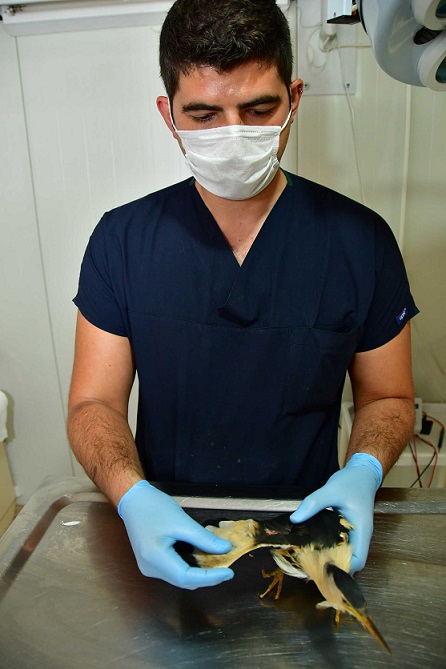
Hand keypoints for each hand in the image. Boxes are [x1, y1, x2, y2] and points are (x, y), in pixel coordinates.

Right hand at [118, 480, 233, 588]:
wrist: (133, 501)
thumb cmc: (154, 507)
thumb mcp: (182, 521)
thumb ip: (204, 538)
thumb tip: (225, 549)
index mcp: (155, 557)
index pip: (186, 577)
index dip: (209, 578)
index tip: (229, 572)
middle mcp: (150, 568)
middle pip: (182, 581)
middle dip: (206, 577)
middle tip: (227, 570)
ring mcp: (148, 567)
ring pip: (178, 578)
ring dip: (198, 574)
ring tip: (217, 565)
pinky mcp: (150, 563)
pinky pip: (173, 571)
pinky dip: (189, 568)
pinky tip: (200, 559)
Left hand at [289, 453, 382, 572]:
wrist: (362, 473)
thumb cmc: (351, 482)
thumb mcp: (331, 489)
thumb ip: (313, 503)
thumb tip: (295, 519)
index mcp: (361, 531)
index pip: (357, 561)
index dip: (341, 568)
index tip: (321, 566)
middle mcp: (360, 537)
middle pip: (351, 562)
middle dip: (332, 566)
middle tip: (309, 564)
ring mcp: (356, 535)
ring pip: (345, 555)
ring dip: (330, 558)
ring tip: (309, 557)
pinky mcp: (349, 531)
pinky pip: (341, 545)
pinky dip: (330, 548)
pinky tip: (315, 545)